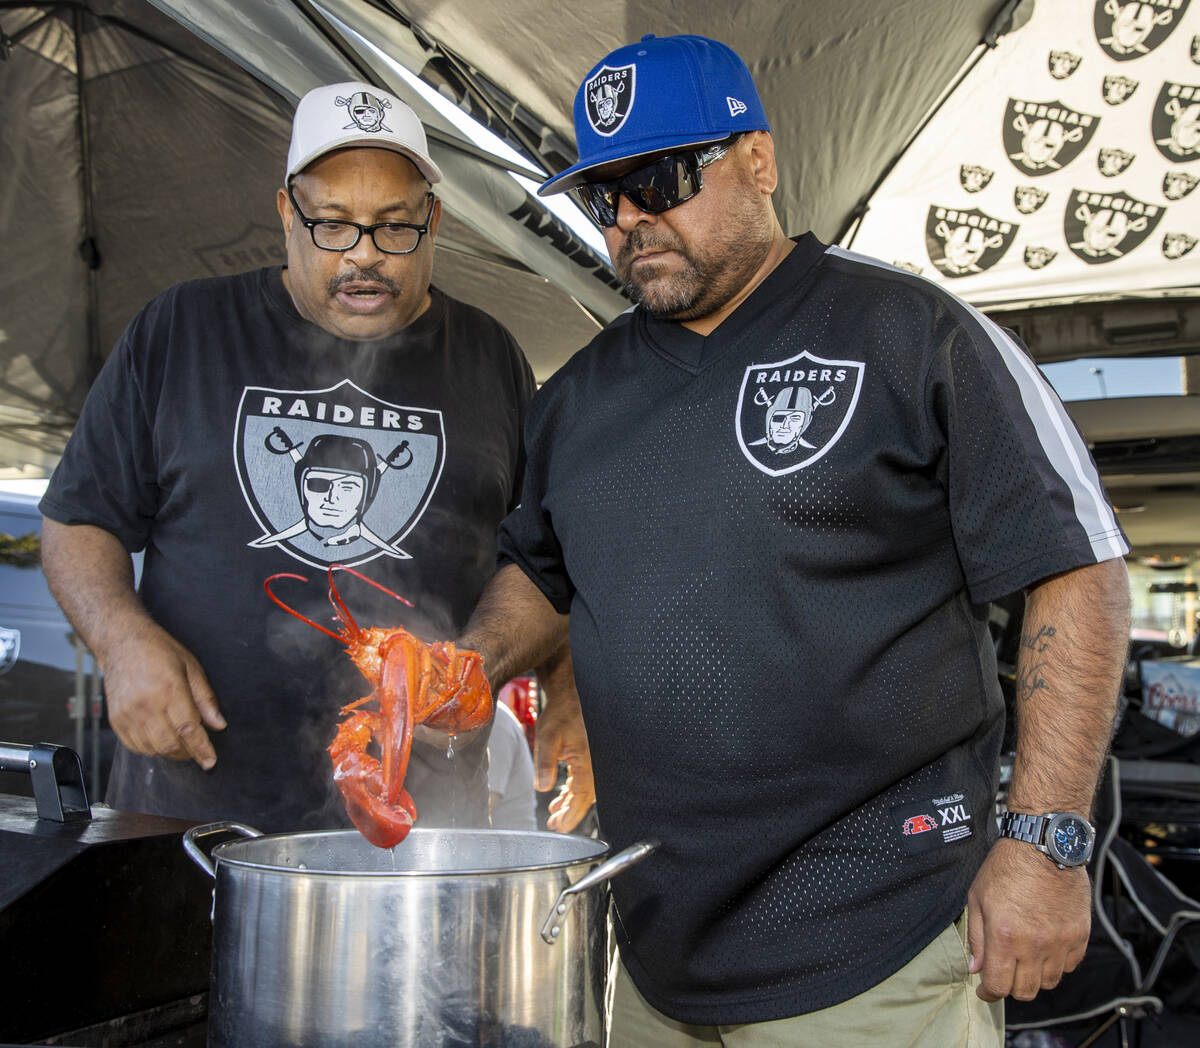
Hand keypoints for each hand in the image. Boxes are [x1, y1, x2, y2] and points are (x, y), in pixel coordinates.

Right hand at [101, 625, 225, 768]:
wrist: (122, 643)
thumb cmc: (158, 651)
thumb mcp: (192, 668)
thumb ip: (206, 699)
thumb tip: (218, 724)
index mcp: (168, 689)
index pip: (188, 729)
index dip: (201, 749)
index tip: (210, 761)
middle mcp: (145, 704)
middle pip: (169, 744)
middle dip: (187, 753)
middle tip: (197, 750)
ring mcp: (127, 714)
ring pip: (152, 749)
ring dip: (169, 752)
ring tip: (180, 742)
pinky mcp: (115, 719)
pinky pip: (134, 746)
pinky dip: (150, 749)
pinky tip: (160, 738)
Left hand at [533, 686, 594, 832]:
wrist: (570, 696)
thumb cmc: (561, 715)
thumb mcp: (548, 738)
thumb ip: (545, 763)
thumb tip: (541, 787)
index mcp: (587, 761)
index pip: (582, 796)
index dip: (572, 814)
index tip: (561, 827)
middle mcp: (594, 763)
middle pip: (584, 797)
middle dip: (570, 813)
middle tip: (555, 826)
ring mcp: (592, 760)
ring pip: (584, 790)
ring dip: (570, 804)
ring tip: (555, 816)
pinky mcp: (587, 757)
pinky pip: (582, 781)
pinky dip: (571, 792)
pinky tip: (559, 798)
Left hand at [967, 837, 1090, 1000]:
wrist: (1043, 846)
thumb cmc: (1006, 867)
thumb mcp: (977, 897)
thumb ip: (976, 937)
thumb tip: (976, 967)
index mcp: (1004, 935)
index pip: (998, 986)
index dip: (988, 993)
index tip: (984, 989)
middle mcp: (1034, 945)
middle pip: (1025, 991)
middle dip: (1010, 986)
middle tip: (1004, 971)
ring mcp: (1060, 942)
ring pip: (1048, 982)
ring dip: (1034, 976)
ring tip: (1024, 956)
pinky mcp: (1079, 936)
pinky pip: (1069, 966)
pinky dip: (1056, 964)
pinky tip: (1045, 947)